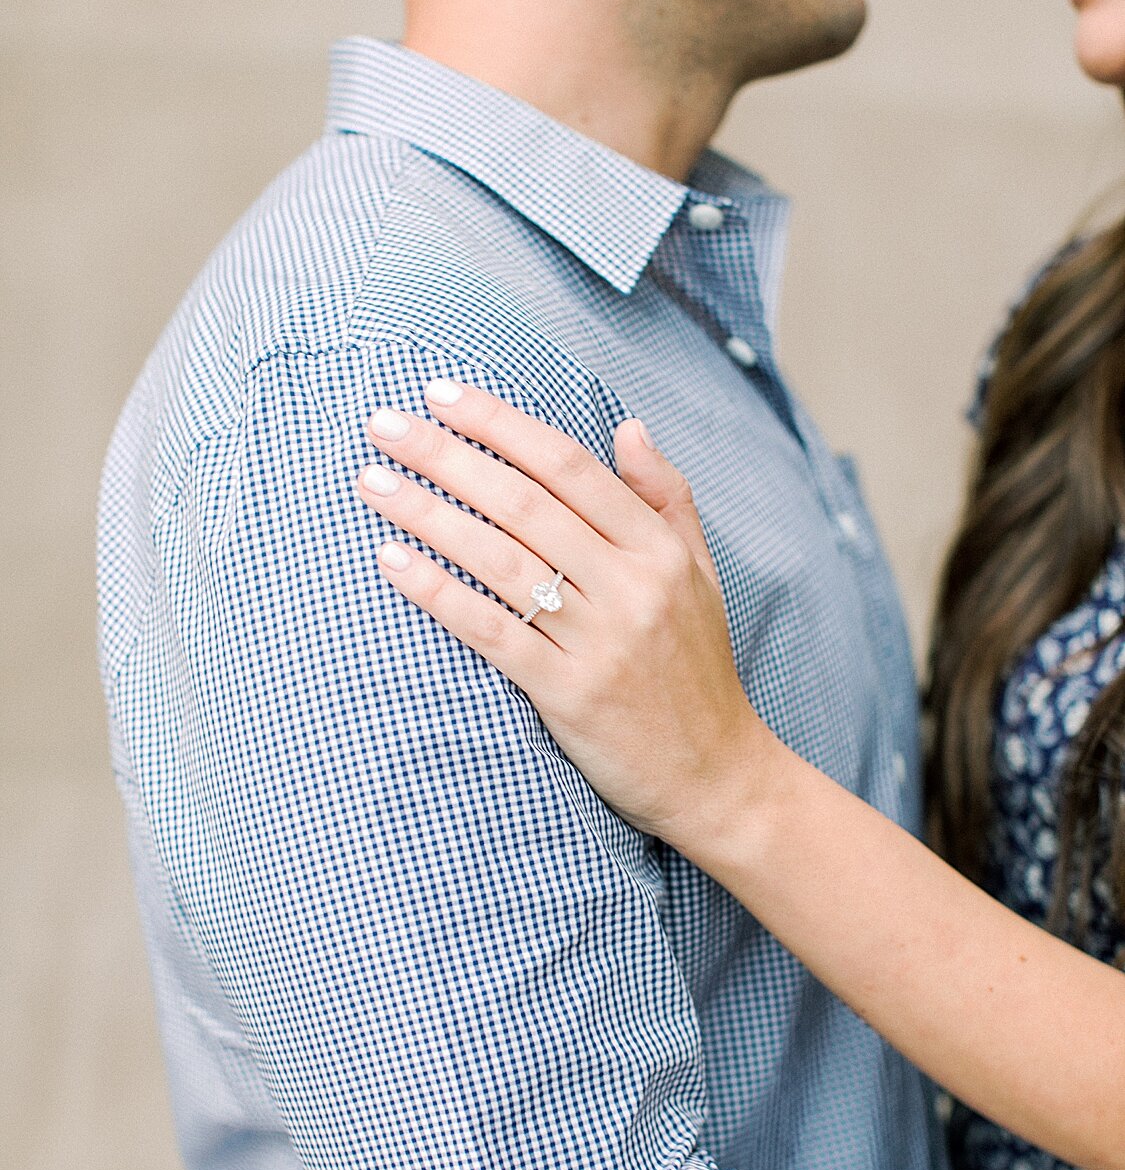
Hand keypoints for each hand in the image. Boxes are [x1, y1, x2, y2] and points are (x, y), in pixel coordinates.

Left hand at [356, 380, 774, 849]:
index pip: (569, 466)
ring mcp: (601, 642)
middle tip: (384, 424)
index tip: (441, 394)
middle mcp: (633, 587)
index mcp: (659, 550)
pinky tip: (392, 561)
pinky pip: (493, 632)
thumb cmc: (697, 669)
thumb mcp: (701, 574)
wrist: (715, 775)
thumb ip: (667, 497)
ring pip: (501, 560)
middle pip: (524, 503)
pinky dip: (439, 592)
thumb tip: (626, 426)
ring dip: (429, 515)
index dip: (500, 424)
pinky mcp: (570, 694)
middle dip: (447, 455)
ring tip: (372, 483)